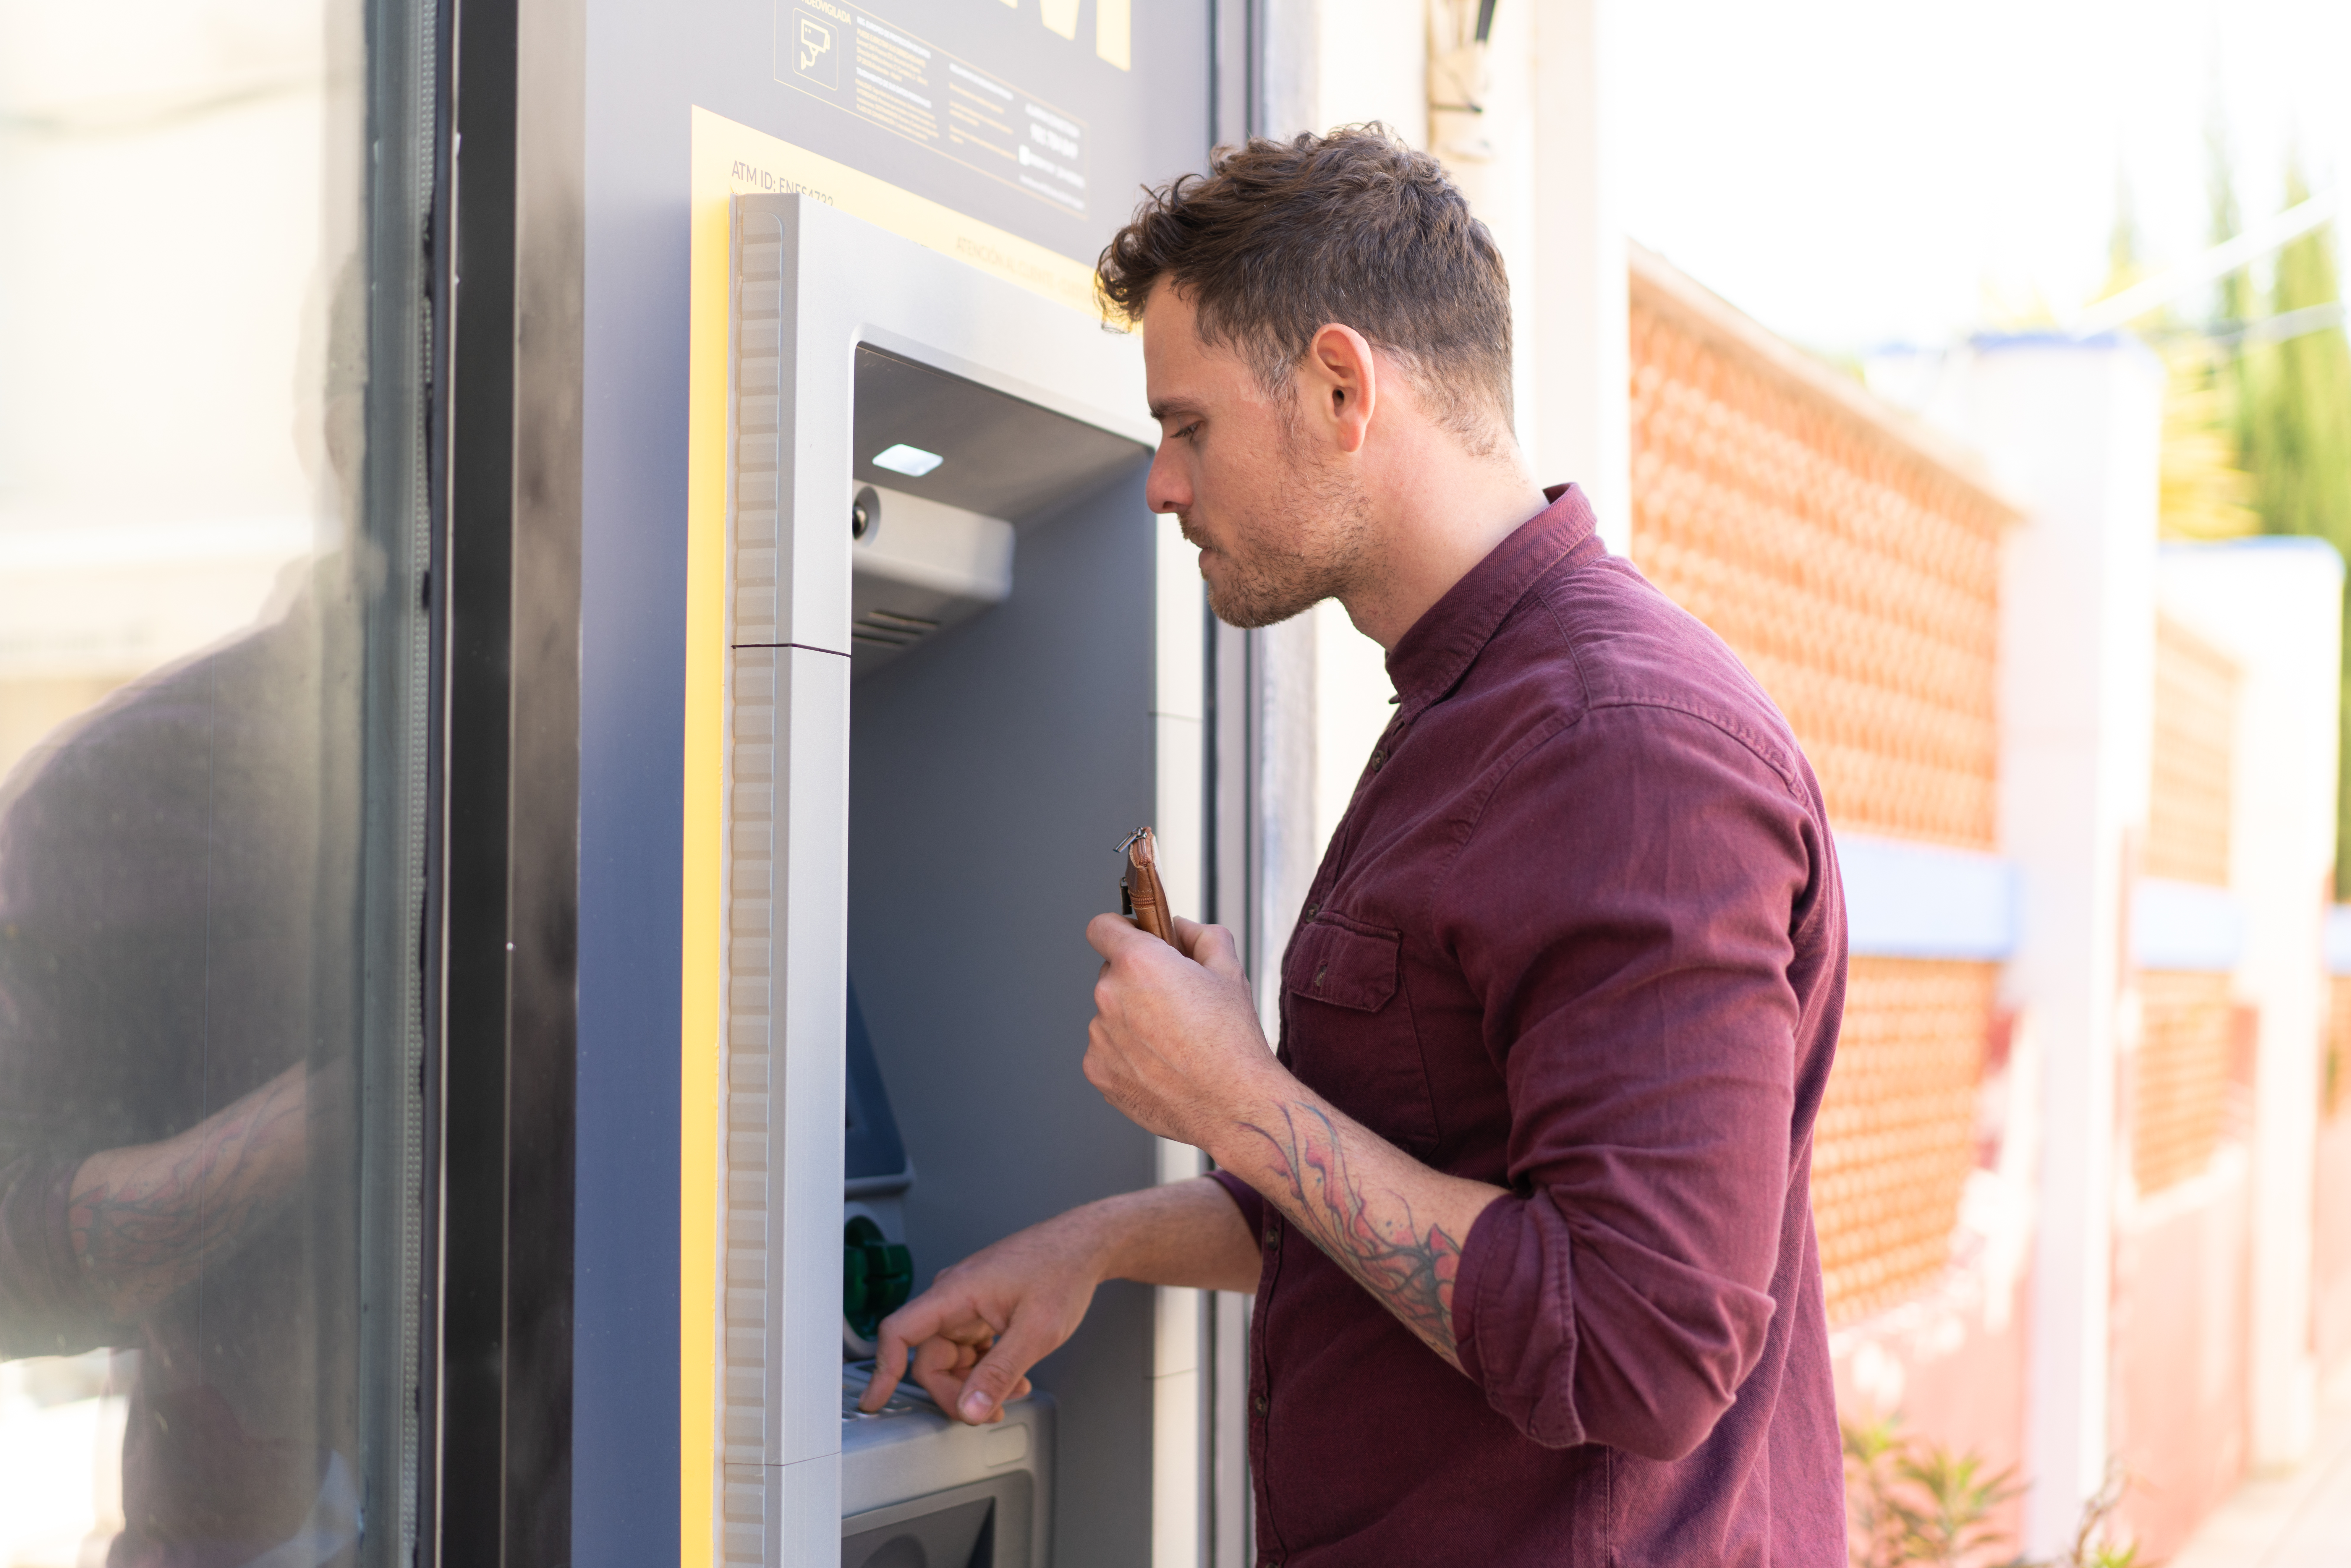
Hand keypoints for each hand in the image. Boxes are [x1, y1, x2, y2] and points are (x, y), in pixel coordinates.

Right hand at [860, 1210, 1103, 1423]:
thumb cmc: (1062, 1272)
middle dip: (957, 1391)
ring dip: (976, 1383)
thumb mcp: (1036, 1332)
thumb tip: (970, 1410)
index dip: (883, 1370)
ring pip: (952, 1359)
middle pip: (930, 1358)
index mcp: (956, 1292)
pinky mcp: (981, 1310)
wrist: (1084, 1246)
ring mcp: (967, 1304)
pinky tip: (1015, 1378)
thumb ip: (1000, 1373)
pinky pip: (969, 1350)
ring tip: (1015, 1392)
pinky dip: (987, 1369)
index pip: (900, 1332)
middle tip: (990, 1411)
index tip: (873, 1402)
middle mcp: (954, 1296)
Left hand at [1082, 914, 1279, 1147]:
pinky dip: (1127, 1056)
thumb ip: (1201, 935)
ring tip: (1172, 1042)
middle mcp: (1110, 996)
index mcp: (1138, 963)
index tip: (1135, 941)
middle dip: (1137, 982)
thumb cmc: (1232, 1040)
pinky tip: (1160, 1066)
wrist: (1232, 1104)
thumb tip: (1180, 928)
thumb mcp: (1228, 970)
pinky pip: (1107, 1052)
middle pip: (1111, 975)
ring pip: (1110, 1016)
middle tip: (1173, 1003)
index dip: (1121, 931)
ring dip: (1132, 1022)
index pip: (1102, 928)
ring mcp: (1100, 1037)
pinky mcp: (1098, 1072)